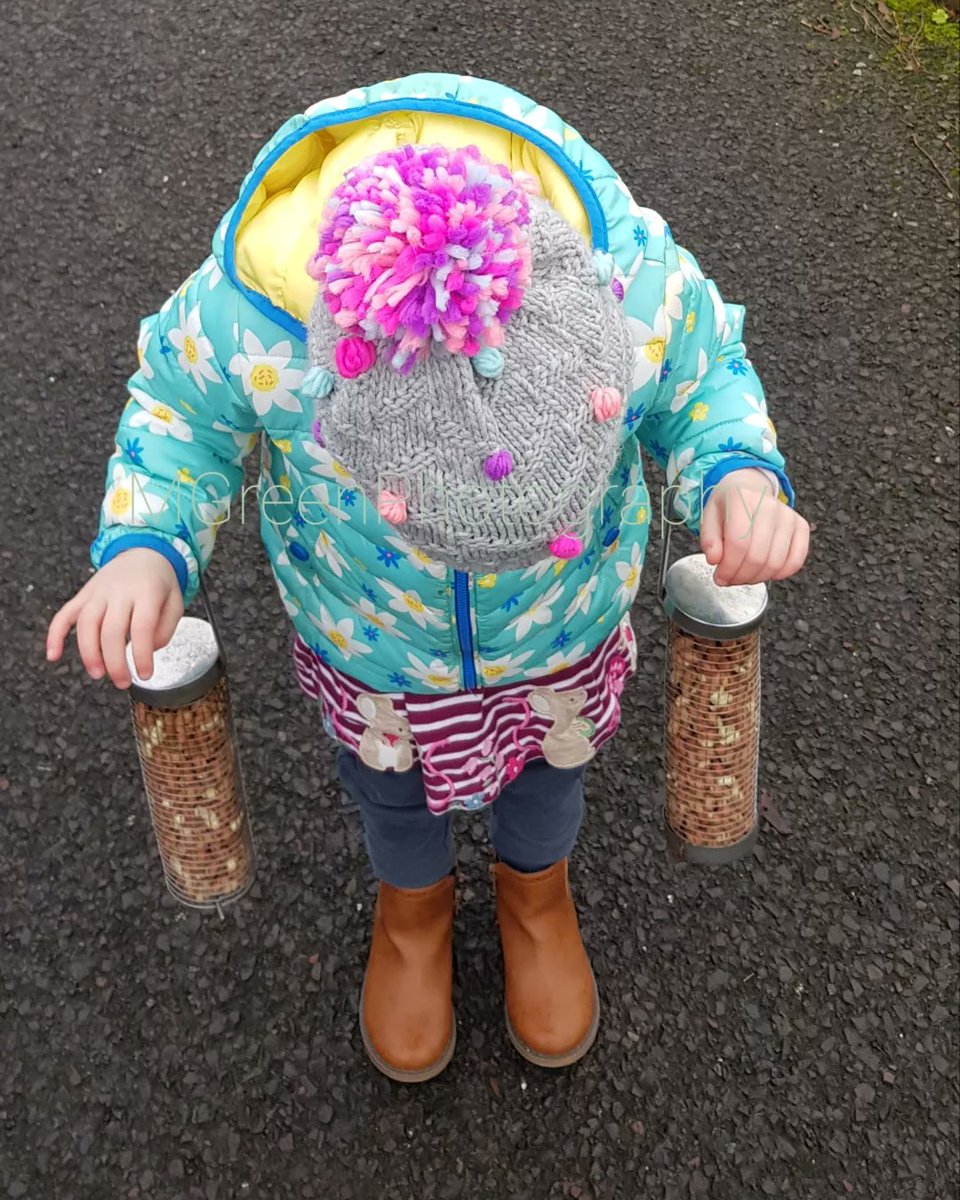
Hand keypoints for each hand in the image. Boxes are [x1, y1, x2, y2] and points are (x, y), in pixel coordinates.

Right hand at [46, 549, 183, 687]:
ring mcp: (98, 592)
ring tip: (98, 674)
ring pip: (86, 624)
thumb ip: (165, 629)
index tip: (145, 675)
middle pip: (111, 630)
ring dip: (89, 653)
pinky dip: (55, 635)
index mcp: (146, 592)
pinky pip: (64, 614)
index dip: (142, 655)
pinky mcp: (83, 595)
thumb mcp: (175, 602)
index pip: (141, 627)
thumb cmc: (160, 584)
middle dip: (115, 662)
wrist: (142, 553)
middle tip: (122, 682)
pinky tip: (53, 656)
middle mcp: (119, 591)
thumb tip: (147, 651)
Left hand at [700, 468, 809, 586]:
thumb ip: (709, 539)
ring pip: (775, 562)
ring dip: (757, 578)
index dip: (728, 568)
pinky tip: (765, 572)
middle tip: (730, 579)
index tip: (720, 577)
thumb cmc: (729, 507)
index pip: (738, 543)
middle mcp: (768, 505)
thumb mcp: (709, 517)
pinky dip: (780, 574)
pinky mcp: (800, 526)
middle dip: (741, 576)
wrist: (751, 489)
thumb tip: (714, 559)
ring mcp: (788, 516)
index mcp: (741, 499)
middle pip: (757, 556)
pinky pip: (796, 560)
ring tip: (744, 576)